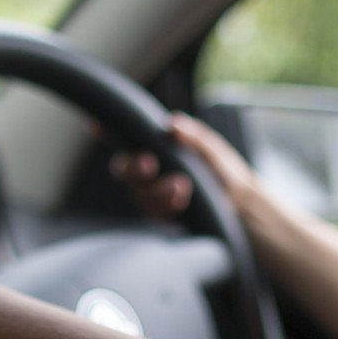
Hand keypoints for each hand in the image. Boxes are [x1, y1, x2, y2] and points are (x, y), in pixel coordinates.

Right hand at [109, 113, 261, 219]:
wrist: (241, 204)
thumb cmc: (223, 170)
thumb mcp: (212, 148)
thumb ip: (193, 136)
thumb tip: (172, 124)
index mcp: (157, 147)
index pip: (126, 137)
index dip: (107, 132)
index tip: (96, 126)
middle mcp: (149, 170)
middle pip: (124, 169)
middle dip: (134, 166)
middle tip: (150, 164)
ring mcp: (153, 194)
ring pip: (140, 193)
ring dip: (159, 189)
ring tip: (183, 186)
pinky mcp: (161, 214)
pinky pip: (154, 212)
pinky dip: (166, 205)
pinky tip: (182, 202)